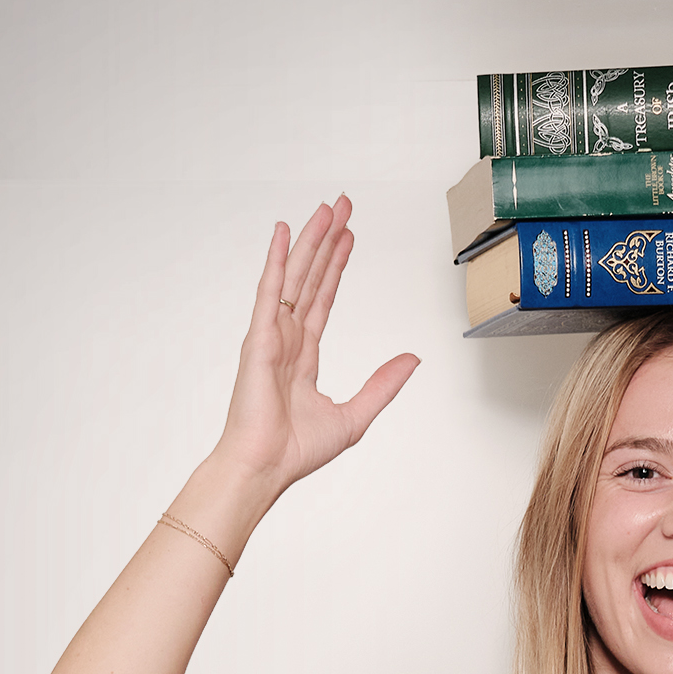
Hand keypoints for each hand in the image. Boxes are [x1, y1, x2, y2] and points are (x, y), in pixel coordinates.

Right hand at [210, 199, 419, 500]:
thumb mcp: (354, 415)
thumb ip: (382, 384)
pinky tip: (283, 231)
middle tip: (341, 206)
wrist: (265, 466)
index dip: (336, 267)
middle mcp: (286, 339)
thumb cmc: (295, 451)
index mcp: (303, 356)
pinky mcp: (259, 338)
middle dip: (327, 242)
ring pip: (294, 276)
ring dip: (309, 241)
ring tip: (326, 209)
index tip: (348, 238)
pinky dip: (275, 259)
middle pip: (310, 278)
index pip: (323, 299)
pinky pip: (269, 290)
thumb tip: (413, 359)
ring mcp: (271, 335)